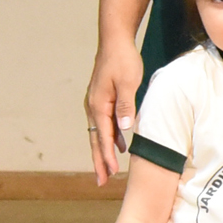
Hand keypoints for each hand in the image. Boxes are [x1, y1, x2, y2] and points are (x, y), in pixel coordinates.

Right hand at [84, 33, 142, 185]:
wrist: (115, 41)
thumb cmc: (123, 60)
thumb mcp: (129, 82)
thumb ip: (127, 105)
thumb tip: (125, 127)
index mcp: (98, 105)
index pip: (102, 137)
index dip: (106, 156)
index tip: (109, 173)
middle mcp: (93, 106)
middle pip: (95, 139)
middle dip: (99, 161)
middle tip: (101, 181)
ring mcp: (96, 103)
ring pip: (99, 132)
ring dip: (104, 150)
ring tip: (109, 169)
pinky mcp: (102, 99)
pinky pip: (105, 123)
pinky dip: (110, 136)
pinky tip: (119, 144)